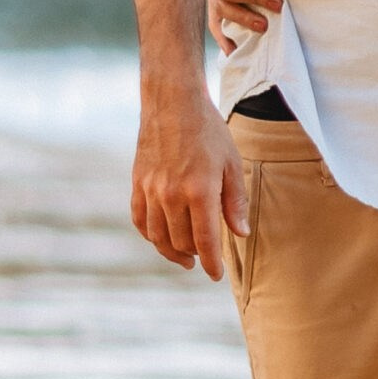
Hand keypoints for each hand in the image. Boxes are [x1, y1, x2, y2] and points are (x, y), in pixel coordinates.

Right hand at [132, 86, 247, 279]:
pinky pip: (139, 220)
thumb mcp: (232, 164)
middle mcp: (171, 195)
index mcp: (199, 191)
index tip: (215, 276)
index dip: (212, 263)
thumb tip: (240, 234)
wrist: (173, 103)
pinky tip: (160, 239)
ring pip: (158, 236)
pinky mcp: (137, 183)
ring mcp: (151, 190)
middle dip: (195, 255)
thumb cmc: (208, 131)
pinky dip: (149, 235)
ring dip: (171, 251)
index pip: (204, 241)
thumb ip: (235, 202)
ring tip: (185, 257)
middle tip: (206, 257)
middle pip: (181, 242)